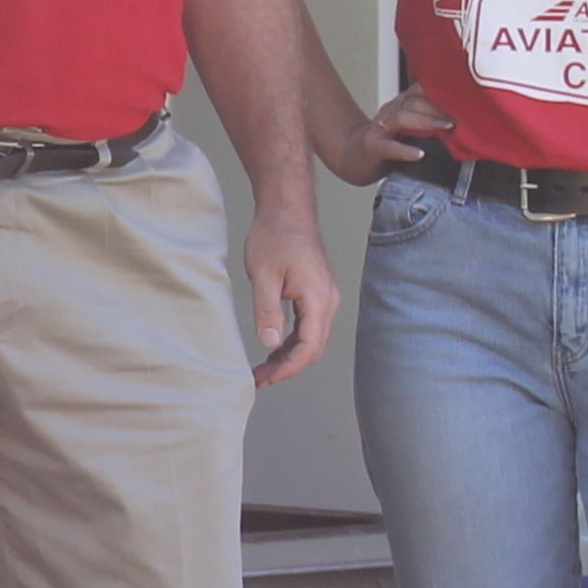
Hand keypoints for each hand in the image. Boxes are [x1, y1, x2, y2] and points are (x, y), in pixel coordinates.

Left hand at [246, 215, 340, 384]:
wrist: (286, 209)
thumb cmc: (274, 235)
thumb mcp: (263, 274)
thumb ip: (267, 310)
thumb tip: (269, 343)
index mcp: (318, 298)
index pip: (309, 347)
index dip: (287, 369)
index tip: (264, 379)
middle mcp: (328, 301)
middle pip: (314, 348)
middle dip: (288, 367)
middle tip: (259, 379)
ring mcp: (325, 297)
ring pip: (313, 339)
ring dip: (290, 356)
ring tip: (264, 368)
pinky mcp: (318, 293)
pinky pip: (310, 326)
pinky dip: (293, 341)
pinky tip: (275, 347)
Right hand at [329, 86, 454, 190]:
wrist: (353, 156)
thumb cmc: (388, 142)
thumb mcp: (408, 125)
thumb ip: (428, 118)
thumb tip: (462, 118)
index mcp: (400, 104)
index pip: (421, 89)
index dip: (442, 91)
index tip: (464, 95)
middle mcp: (390, 111)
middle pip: (414, 101)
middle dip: (439, 107)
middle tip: (461, 115)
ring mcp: (380, 129)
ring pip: (403, 118)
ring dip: (427, 121)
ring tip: (446, 127)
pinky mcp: (373, 147)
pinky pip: (390, 147)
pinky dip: (406, 150)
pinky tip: (420, 154)